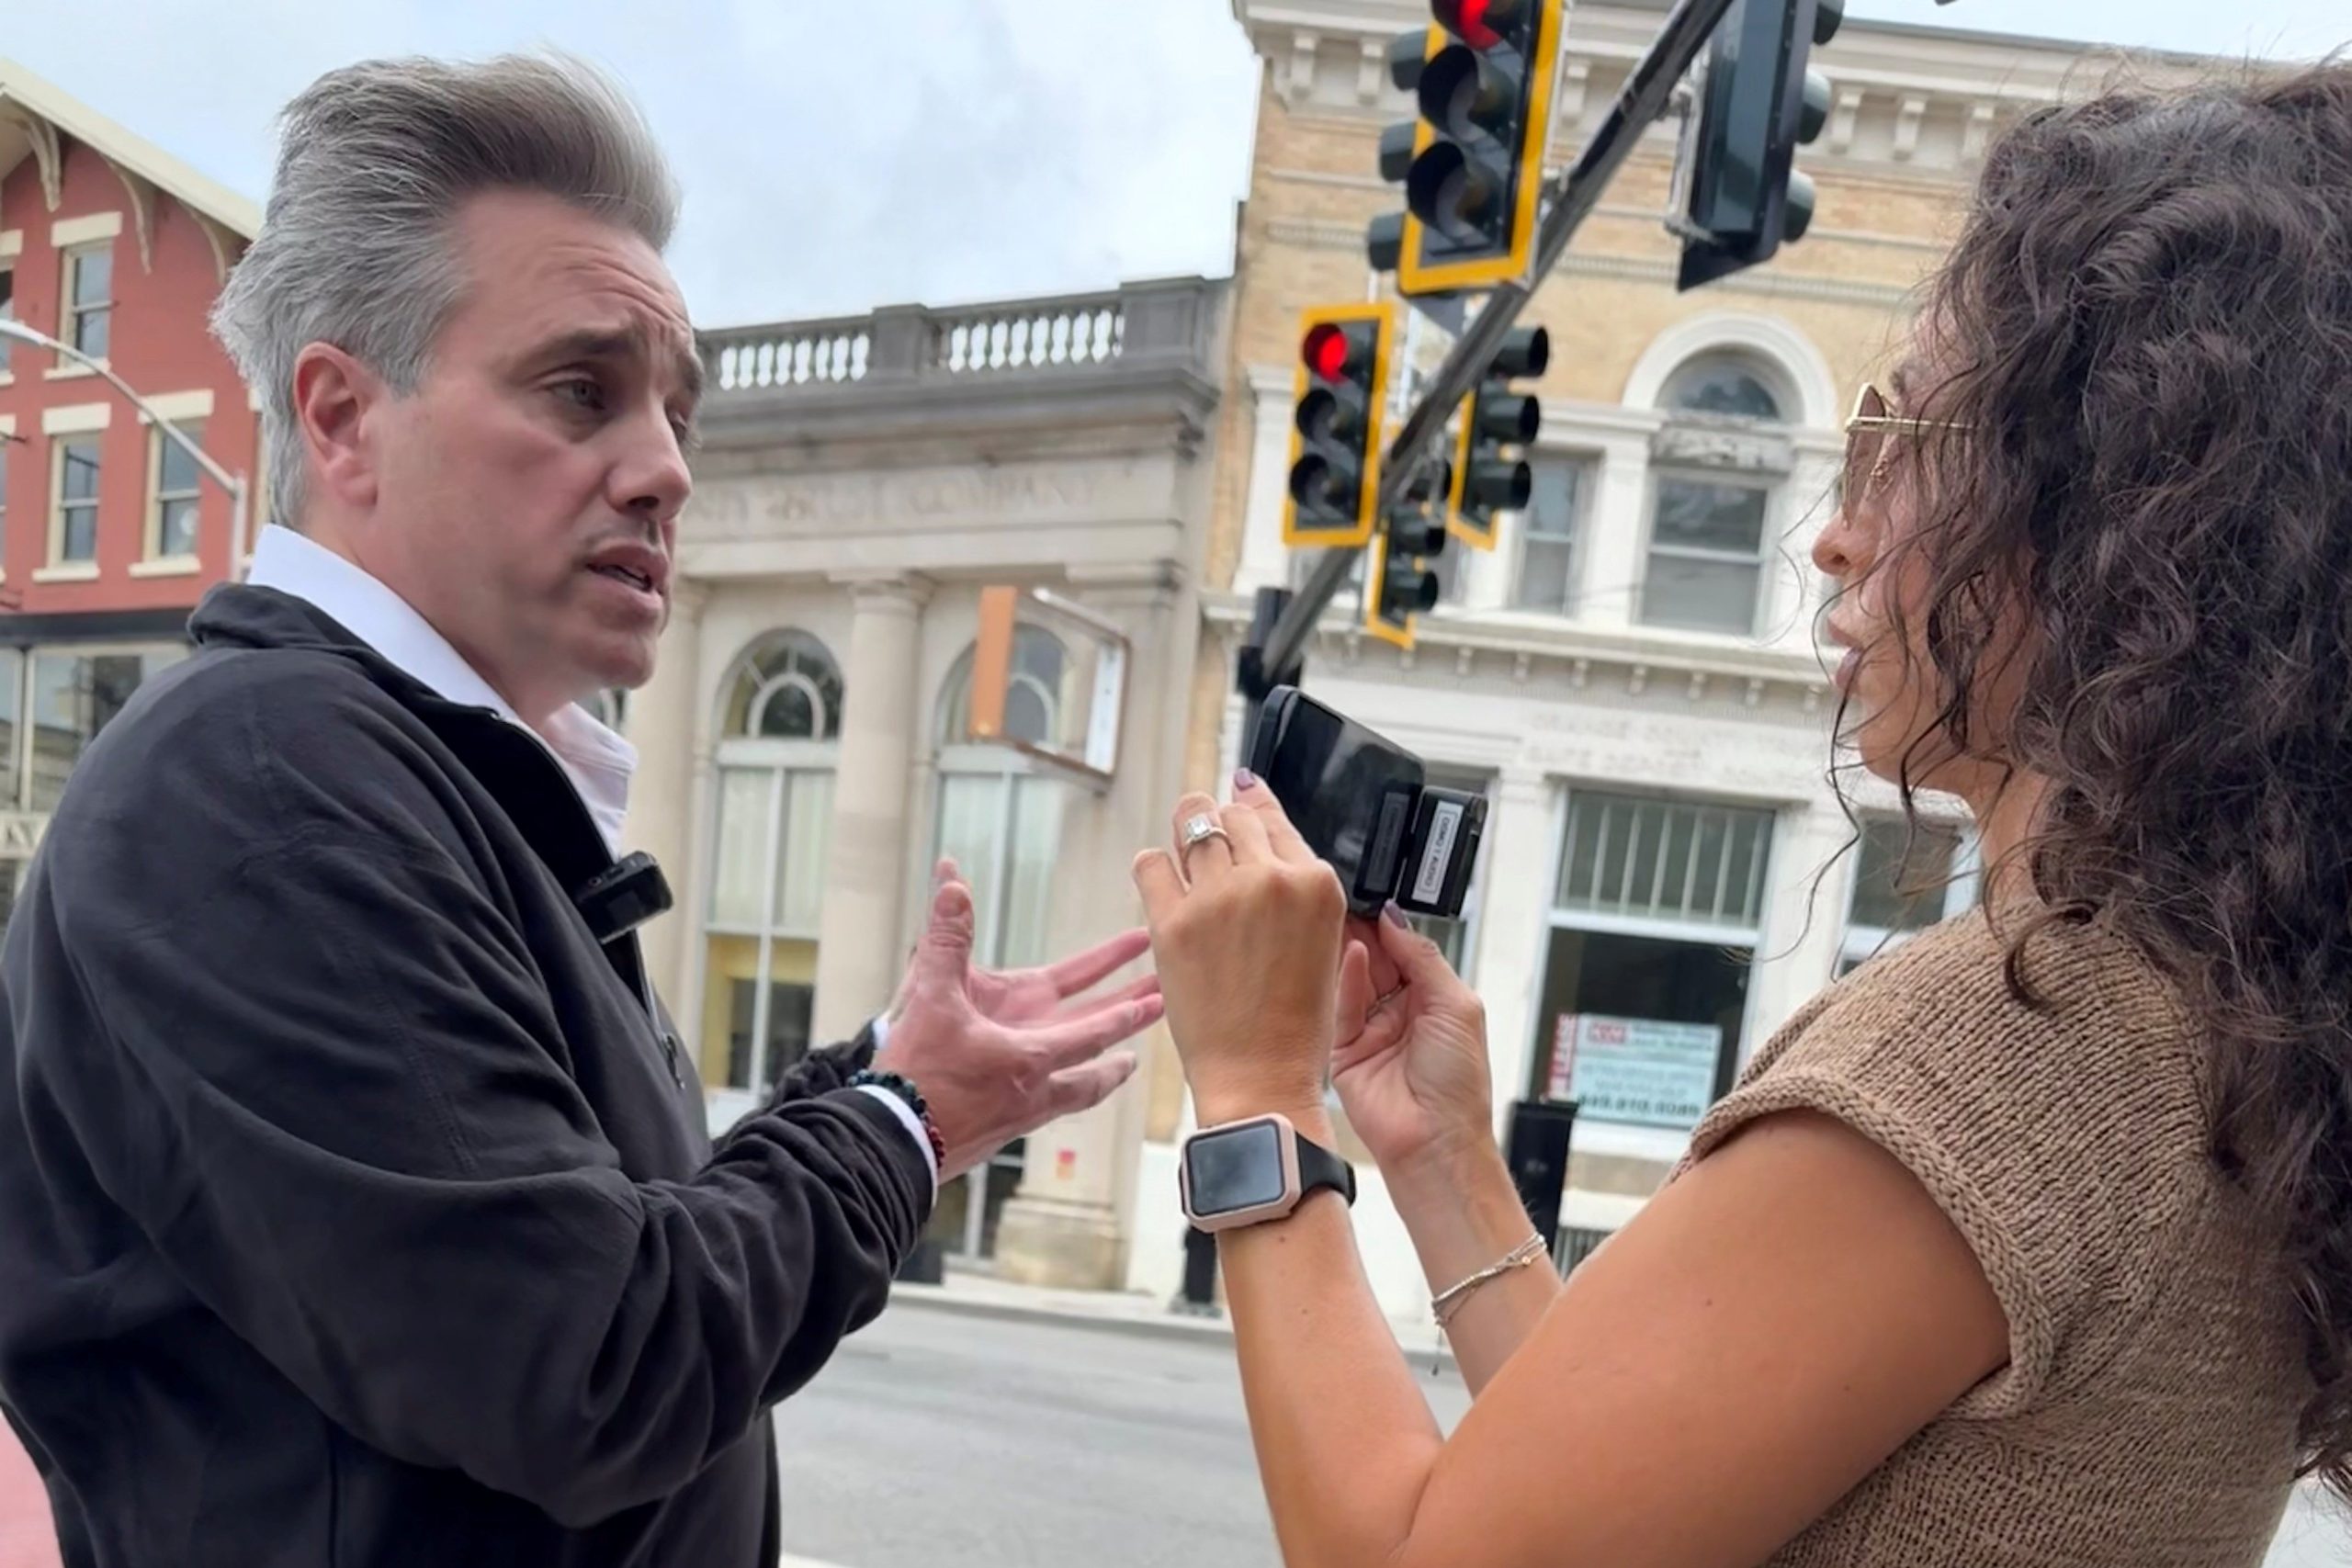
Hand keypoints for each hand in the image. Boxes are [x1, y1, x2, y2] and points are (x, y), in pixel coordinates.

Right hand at [873, 869, 1161, 1179]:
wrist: (891, 1143)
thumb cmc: (916, 1074)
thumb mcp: (931, 997)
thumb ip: (946, 938)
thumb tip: (954, 883)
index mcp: (1030, 1054)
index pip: (1094, 1028)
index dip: (1127, 1009)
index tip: (1157, 994)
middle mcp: (1036, 1087)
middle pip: (1098, 1061)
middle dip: (1130, 1031)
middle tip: (1161, 1013)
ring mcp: (1021, 1115)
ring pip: (1078, 1093)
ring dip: (1104, 1075)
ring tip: (1125, 1065)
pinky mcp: (1000, 1133)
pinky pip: (1048, 1111)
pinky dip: (1066, 1095)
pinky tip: (1060, 1094)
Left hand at [1132, 776, 1347, 1125]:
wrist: (1260, 1077)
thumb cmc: (1294, 1022)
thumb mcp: (1321, 942)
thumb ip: (1295, 887)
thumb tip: (1260, 831)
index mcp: (1315, 883)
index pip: (1274, 817)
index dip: (1252, 808)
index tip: (1240, 800)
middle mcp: (1268, 879)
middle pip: (1232, 814)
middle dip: (1221, 824)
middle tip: (1213, 843)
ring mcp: (1219, 897)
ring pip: (1192, 821)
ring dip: (1187, 832)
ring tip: (1185, 851)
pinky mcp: (1173, 922)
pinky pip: (1150, 863)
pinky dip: (1154, 867)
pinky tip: (1162, 881)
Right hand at [1332, 903, 1494, 1183]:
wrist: (1435, 1141)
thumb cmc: (1459, 1085)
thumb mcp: (1456, 1006)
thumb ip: (1424, 958)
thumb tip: (1396, 919)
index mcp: (1430, 999)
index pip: (1404, 950)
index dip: (1391, 925)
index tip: (1377, 896)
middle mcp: (1398, 1011)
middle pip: (1376, 959)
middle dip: (1366, 930)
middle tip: (1351, 898)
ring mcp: (1369, 1030)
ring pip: (1354, 979)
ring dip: (1352, 947)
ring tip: (1343, 914)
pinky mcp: (1343, 1049)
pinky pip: (1342, 1006)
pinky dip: (1347, 979)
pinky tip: (1352, 954)